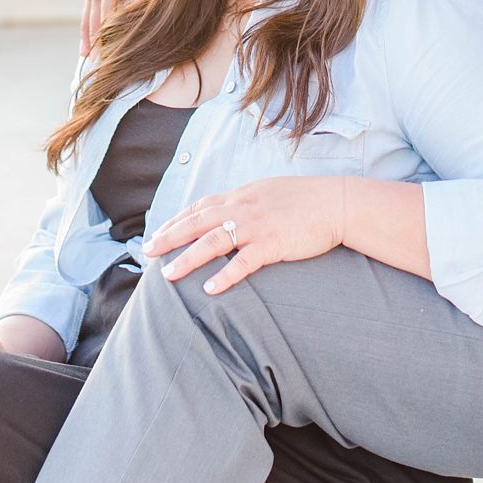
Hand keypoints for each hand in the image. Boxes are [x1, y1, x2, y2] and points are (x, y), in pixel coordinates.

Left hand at [144, 177, 346, 295]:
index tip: (157, 234)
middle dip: (170, 237)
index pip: (200, 207)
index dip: (176, 221)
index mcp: (241, 195)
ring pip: (213, 241)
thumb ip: (245, 202)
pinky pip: (244, 262)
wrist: (335, 202)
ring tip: (168, 275)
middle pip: (197, 222)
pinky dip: (225, 276)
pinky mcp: (273, 243)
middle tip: (147, 252)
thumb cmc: (304, 200)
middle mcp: (243, 207)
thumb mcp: (268, 193)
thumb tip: (227, 212)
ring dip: (188, 258)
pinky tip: (210, 289)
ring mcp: (257, 225)